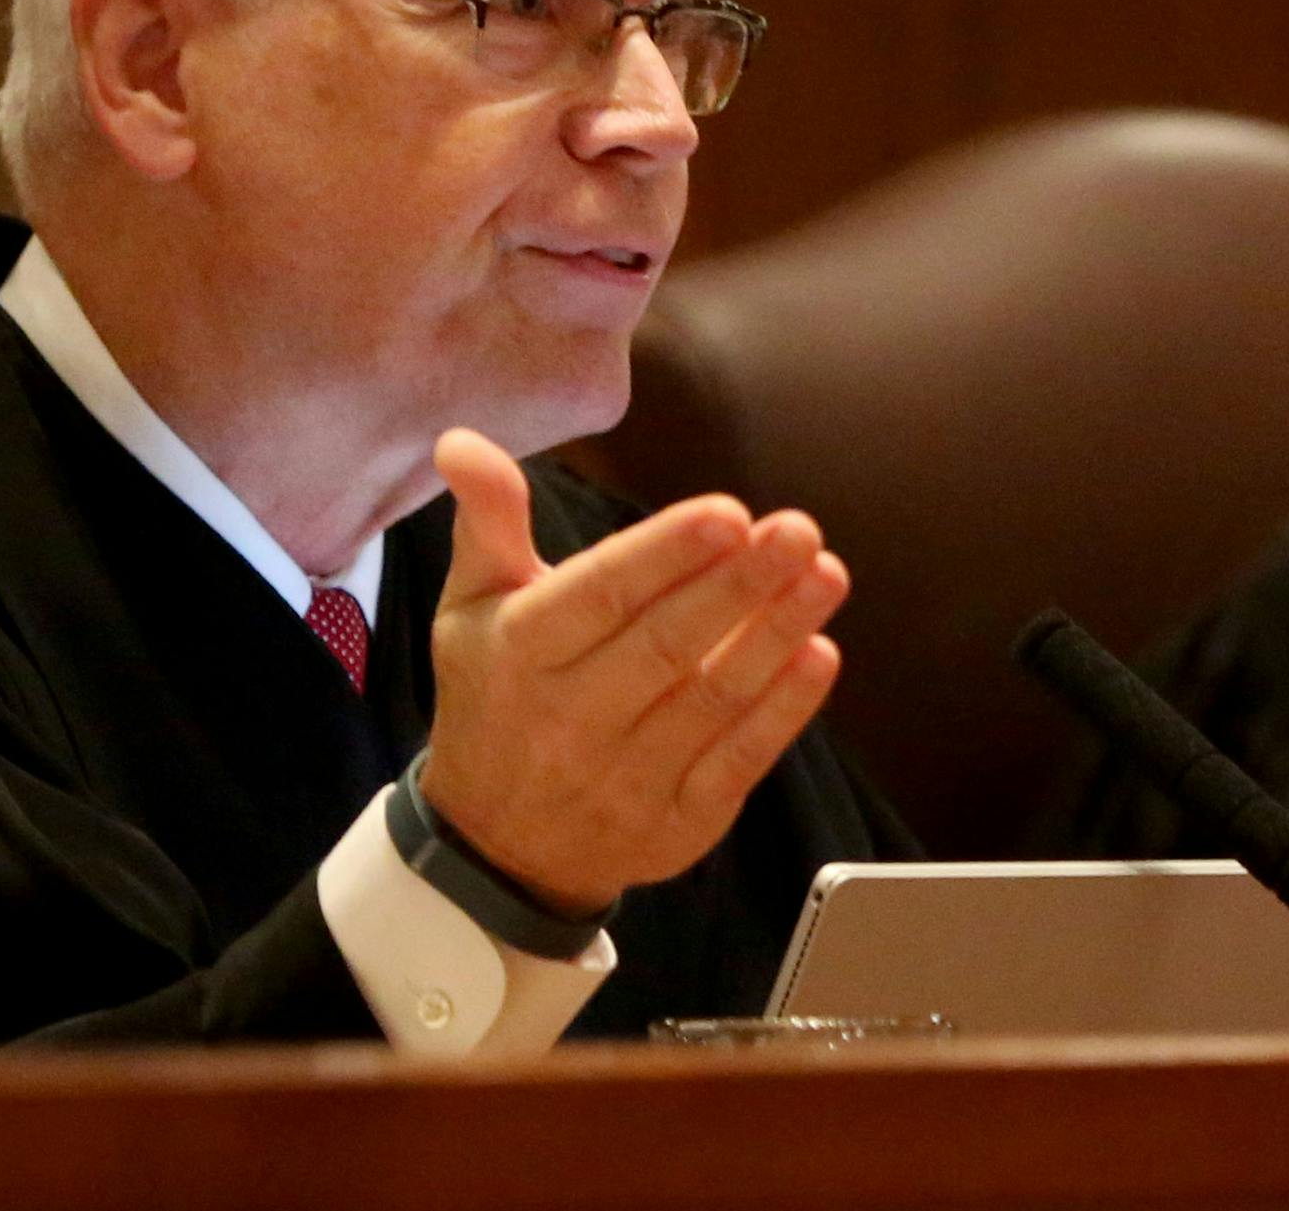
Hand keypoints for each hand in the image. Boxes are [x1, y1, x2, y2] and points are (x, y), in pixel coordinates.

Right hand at [419, 427, 845, 915]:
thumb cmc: (494, 696)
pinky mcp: (675, 825)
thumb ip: (488, 521)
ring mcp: (625, 778)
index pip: (600, 597)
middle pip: (665, 645)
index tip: (728, 512)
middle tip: (797, 529)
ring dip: (775, 634)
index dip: (666, 555)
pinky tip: (818, 655)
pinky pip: (736, 761)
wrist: (496, 847)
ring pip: (711, 699)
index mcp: (519, 654)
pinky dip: (783, 711)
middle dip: (737, 584)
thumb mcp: (471, 607)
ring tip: (825, 573)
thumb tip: (463, 440)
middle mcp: (569, 719)